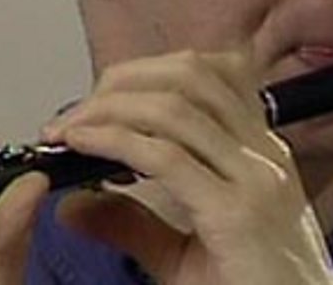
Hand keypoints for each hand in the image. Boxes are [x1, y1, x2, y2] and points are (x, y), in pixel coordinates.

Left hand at [44, 50, 332, 284]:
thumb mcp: (186, 258)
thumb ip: (135, 225)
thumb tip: (75, 205)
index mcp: (261, 154)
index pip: (207, 75)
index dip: (142, 75)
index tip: (97, 104)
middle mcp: (263, 155)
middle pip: (189, 74)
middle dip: (121, 82)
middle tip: (73, 115)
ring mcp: (255, 180)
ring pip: (175, 106)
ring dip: (109, 108)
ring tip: (69, 129)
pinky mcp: (237, 214)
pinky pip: (165, 157)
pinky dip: (113, 141)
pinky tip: (82, 147)